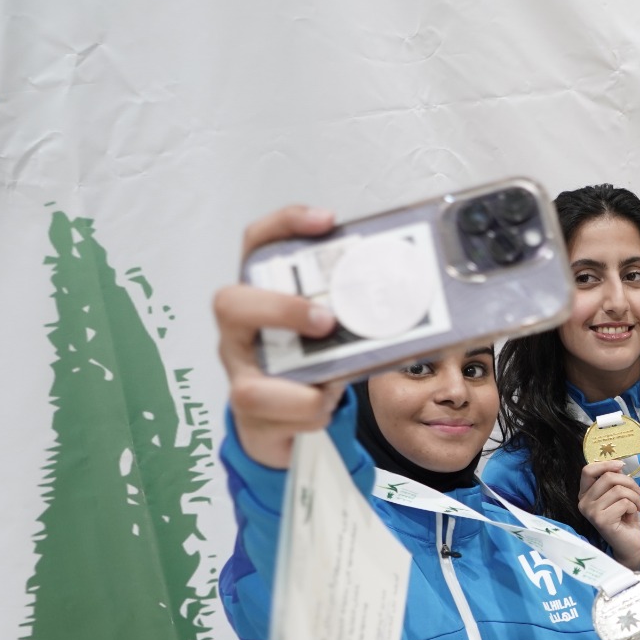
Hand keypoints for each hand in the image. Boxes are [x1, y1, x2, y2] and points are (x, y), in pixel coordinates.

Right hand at [214, 205, 346, 468]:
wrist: (279, 419)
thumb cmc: (308, 362)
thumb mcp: (328, 329)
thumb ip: (349, 310)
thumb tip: (409, 294)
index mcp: (260, 296)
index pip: (257, 245)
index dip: (286, 225)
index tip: (327, 220)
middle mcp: (239, 332)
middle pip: (230, 303)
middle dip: (281, 309)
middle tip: (325, 320)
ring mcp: (240, 372)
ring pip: (245, 378)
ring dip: (301, 380)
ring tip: (332, 378)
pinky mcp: (250, 410)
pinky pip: (275, 413)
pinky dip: (310, 409)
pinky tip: (325, 404)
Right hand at [578, 461, 639, 568]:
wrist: (631, 544)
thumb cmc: (625, 518)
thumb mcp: (619, 494)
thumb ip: (614, 481)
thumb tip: (618, 465)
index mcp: (585, 494)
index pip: (588, 470)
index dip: (606, 464)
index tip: (622, 465)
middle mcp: (583, 502)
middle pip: (608, 477)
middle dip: (629, 482)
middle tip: (639, 493)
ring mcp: (591, 512)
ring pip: (618, 490)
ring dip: (634, 497)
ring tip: (638, 506)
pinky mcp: (601, 520)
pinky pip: (624, 503)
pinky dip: (634, 507)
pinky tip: (632, 515)